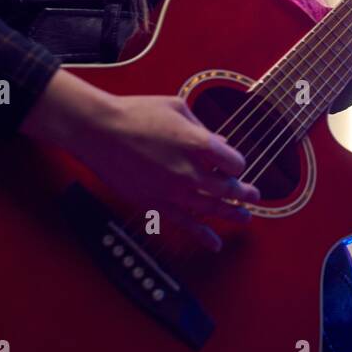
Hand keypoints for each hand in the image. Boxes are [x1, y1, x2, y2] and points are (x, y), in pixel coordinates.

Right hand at [21, 70, 259, 251]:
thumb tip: (221, 142)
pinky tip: (215, 243)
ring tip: (245, 218)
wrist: (98, 130)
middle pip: (228, 189)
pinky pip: (184, 223)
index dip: (238, 164)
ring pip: (211, 209)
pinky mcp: (154, 203)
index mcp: (197, 143)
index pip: (235, 163)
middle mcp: (188, 170)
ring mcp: (172, 190)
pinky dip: (202, 235)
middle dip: (244, 194)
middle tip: (254, 196)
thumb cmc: (137, 112)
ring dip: (232, 214)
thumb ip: (202, 127)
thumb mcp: (177, 107)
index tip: (234, 164)